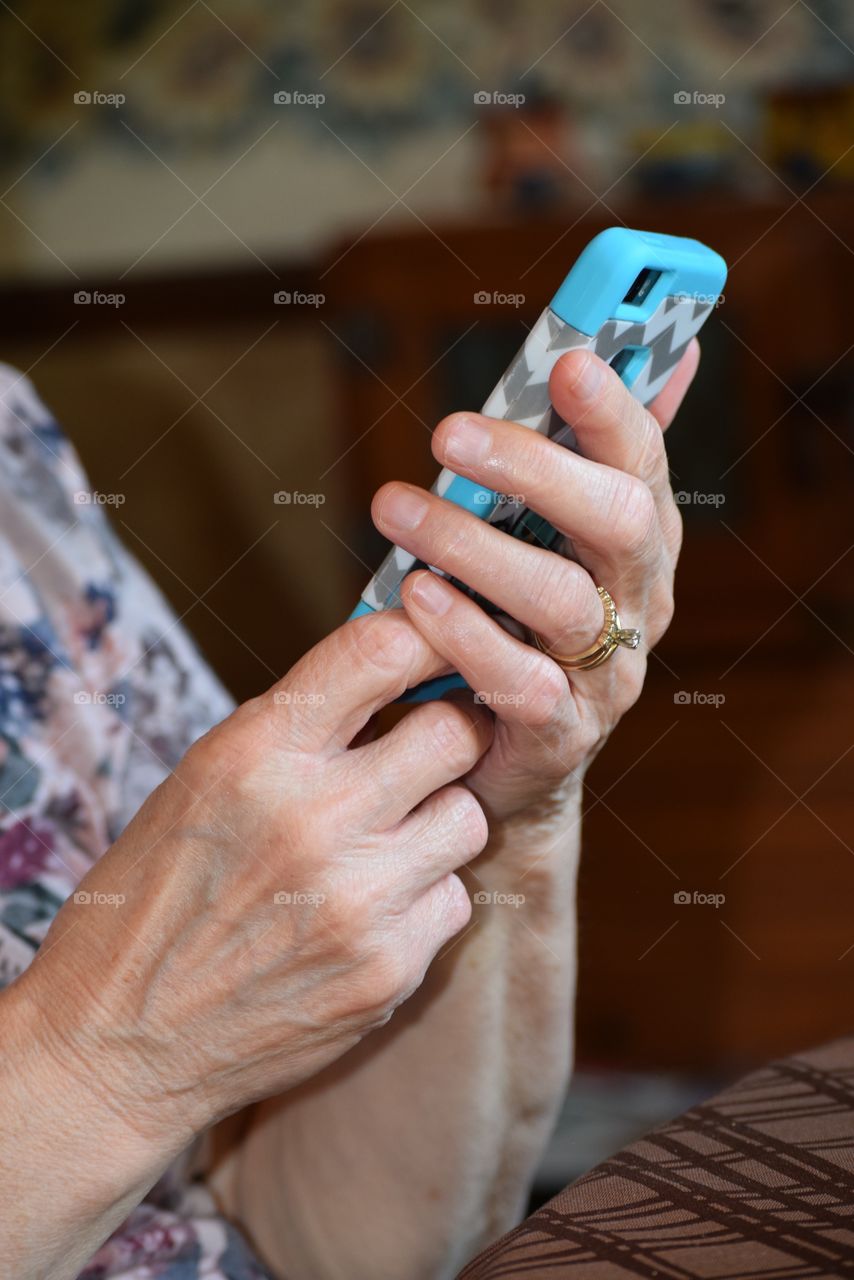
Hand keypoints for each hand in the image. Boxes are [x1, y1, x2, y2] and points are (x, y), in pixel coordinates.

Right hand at [18, 612, 491, 1147]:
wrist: (119, 1043)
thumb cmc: (156, 894)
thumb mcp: (203, 779)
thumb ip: (300, 724)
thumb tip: (399, 665)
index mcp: (254, 753)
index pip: (383, 649)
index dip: (427, 638)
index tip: (441, 646)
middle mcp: (313, 818)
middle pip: (458, 731)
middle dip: (451, 731)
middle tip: (429, 747)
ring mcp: (358, 901)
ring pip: (468, 816)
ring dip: (438, 817)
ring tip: (386, 838)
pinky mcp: (388, 970)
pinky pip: (453, 898)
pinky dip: (423, 897)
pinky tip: (370, 910)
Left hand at [371, 342, 699, 825]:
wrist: (512, 760)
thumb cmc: (527, 626)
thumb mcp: (564, 536)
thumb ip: (601, 450)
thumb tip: (672, 351)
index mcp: (642, 538)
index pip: (643, 461)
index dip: (612, 412)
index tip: (566, 362)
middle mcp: (640, 600)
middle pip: (616, 521)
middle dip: (536, 468)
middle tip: (446, 432)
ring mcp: (607, 672)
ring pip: (560, 600)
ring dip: (473, 547)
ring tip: (394, 510)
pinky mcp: (562, 733)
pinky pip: (521, 683)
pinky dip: (464, 635)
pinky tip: (414, 598)